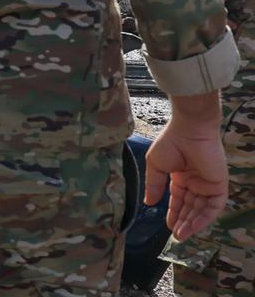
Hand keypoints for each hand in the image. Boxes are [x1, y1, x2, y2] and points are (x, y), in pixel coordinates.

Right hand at [146, 120, 227, 240]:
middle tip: (176, 236)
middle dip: (183, 222)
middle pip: (190, 207)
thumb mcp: (155, 166)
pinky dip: (204, 217)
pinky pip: (213, 206)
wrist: (189, 131)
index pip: (178, 199)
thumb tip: (148, 203)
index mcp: (181, 176)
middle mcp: (195, 182)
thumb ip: (153, 186)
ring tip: (181, 235)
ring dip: (192, 223)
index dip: (173, 213)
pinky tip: (193, 226)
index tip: (167, 226)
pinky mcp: (219, 185)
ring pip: (201, 209)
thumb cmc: (170, 143)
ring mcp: (208, 184)